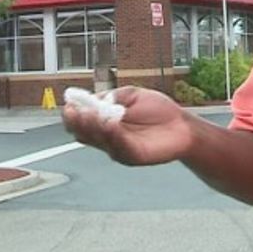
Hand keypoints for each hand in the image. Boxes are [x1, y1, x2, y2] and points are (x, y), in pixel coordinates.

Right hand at [61, 86, 194, 165]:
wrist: (182, 124)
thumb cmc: (158, 110)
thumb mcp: (131, 96)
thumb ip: (112, 97)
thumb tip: (92, 99)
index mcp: (104, 122)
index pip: (80, 122)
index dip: (72, 114)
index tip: (70, 104)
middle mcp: (107, 138)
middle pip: (83, 134)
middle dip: (77, 122)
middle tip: (75, 111)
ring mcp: (119, 149)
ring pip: (98, 141)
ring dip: (92, 127)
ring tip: (91, 115)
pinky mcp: (133, 156)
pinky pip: (119, 146)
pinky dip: (113, 134)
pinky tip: (111, 123)